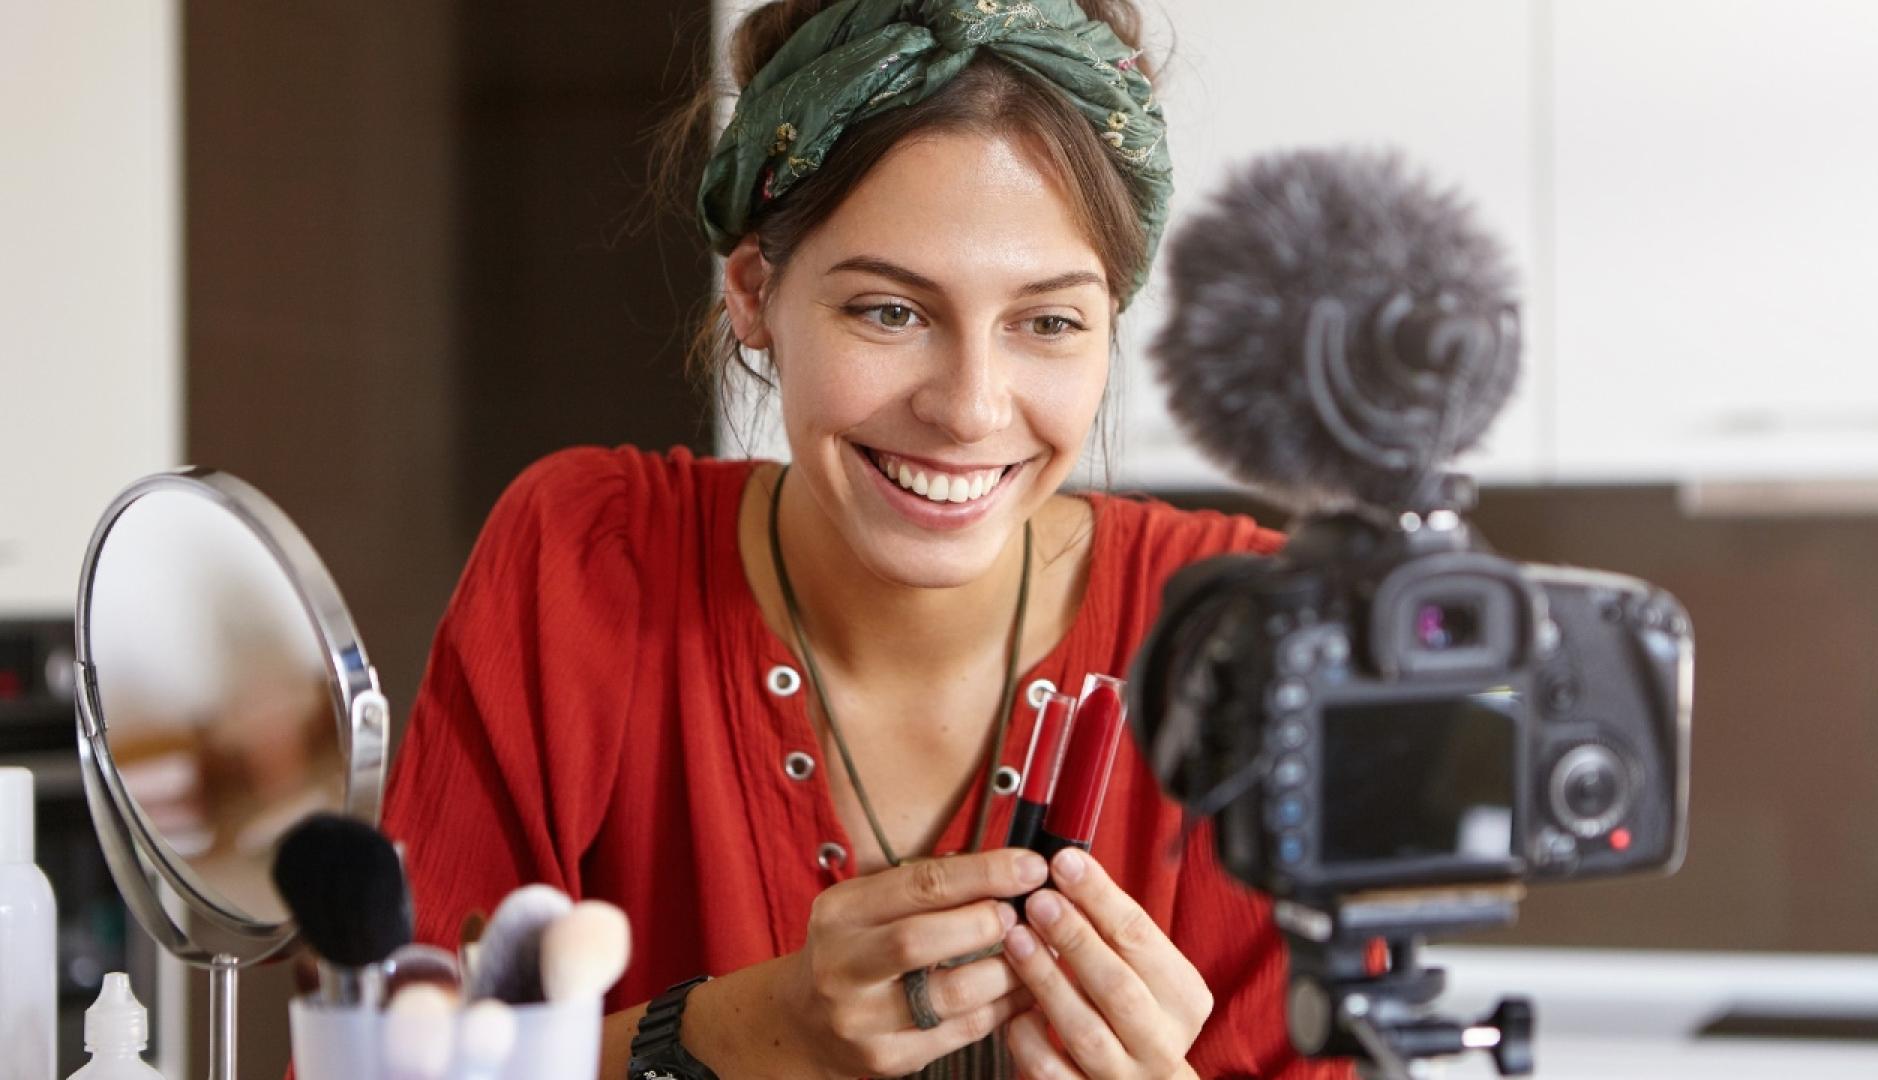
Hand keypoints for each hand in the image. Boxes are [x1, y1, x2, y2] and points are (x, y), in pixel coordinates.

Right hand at [777, 848, 1046, 1077]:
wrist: (807, 1023)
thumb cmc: (855, 950)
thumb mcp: (870, 905)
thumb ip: (928, 887)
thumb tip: (1005, 868)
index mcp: (841, 912)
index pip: (918, 885)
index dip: (983, 873)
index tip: (1030, 867)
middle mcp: (843, 965)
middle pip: (921, 940)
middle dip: (985, 922)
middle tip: (1025, 916)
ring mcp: (862, 1018)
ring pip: (950, 994)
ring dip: (1005, 971)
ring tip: (1034, 953)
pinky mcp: (886, 1058)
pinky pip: (961, 1031)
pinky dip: (1002, 1008)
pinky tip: (1021, 990)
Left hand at [1001, 848, 1212, 1078]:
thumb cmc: (1134, 1012)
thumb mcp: (1142, 968)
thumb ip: (1111, 928)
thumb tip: (1065, 868)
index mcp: (1183, 999)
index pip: (1143, 939)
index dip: (1100, 897)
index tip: (1065, 863)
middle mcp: (1161, 1042)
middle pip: (1118, 987)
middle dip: (1074, 938)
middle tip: (1038, 900)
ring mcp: (1124, 1077)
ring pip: (1083, 1031)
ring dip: (1046, 980)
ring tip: (1016, 939)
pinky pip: (1050, 1070)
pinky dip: (1029, 1037)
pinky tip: (1014, 1008)